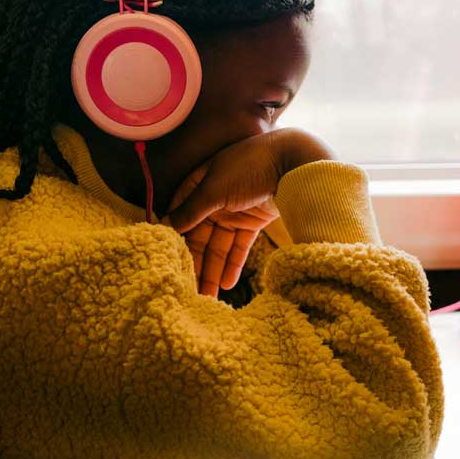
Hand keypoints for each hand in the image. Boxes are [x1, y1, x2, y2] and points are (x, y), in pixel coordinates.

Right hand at [163, 129, 334, 296]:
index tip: (167, 262)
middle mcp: (214, 199)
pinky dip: (233, 264)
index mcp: (199, 185)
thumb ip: (191, 210)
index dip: (174, 238)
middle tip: (188, 290)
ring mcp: (234, 211)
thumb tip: (166, 226)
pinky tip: (226, 284)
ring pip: (219, 245)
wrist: (293, 161)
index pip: (180, 215)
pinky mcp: (253, 222)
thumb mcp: (214, 189)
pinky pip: (239, 247)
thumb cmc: (248, 166)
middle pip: (199, 236)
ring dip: (212, 270)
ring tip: (207, 297)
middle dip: (194, 262)